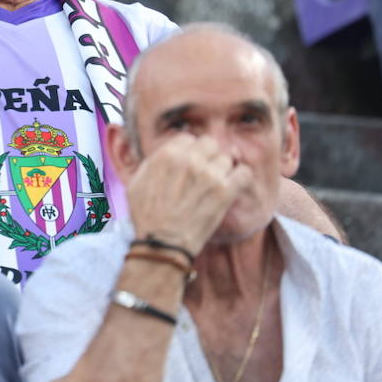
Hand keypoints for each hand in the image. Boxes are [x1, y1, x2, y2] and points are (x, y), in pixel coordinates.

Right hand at [126, 133, 251, 255]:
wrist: (162, 243)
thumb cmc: (147, 215)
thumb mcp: (137, 182)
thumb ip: (153, 162)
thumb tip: (165, 153)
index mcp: (167, 154)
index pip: (188, 138)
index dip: (189, 150)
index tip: (190, 163)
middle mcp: (189, 160)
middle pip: (210, 143)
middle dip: (208, 155)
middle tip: (205, 171)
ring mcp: (209, 175)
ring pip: (227, 158)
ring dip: (223, 169)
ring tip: (216, 184)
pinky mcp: (225, 192)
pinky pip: (244, 173)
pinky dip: (241, 177)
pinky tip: (234, 185)